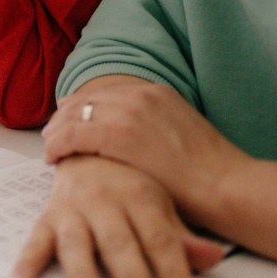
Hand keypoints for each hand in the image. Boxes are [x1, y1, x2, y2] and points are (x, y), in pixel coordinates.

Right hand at [10, 155, 224, 277]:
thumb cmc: (129, 178)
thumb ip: (183, 236)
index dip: (174, 269)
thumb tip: (215, 257)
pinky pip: (35, 241)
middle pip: (121, 245)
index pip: (160, 238)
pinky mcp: (49, 215)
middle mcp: (104, 199)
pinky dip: (25, 263)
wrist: (88, 137)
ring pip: (78, 244)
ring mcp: (74, 207)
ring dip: (84, 275)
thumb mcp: (160, 202)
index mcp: (139, 193)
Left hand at [43, 77, 248, 225]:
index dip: (82, 107)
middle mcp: (141, 94)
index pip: (105, 93)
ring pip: (75, 115)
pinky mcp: (119, 134)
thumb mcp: (181, 134)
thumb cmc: (210, 174)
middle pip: (86, 100)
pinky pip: (74, 134)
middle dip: (65, 117)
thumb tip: (137, 140)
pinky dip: (58, 145)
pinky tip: (52, 158)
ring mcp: (129, 111)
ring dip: (57, 131)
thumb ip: (156, 128)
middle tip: (51, 133)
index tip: (69, 120)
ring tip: (48, 147)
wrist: (228, 185)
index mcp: (157, 92)